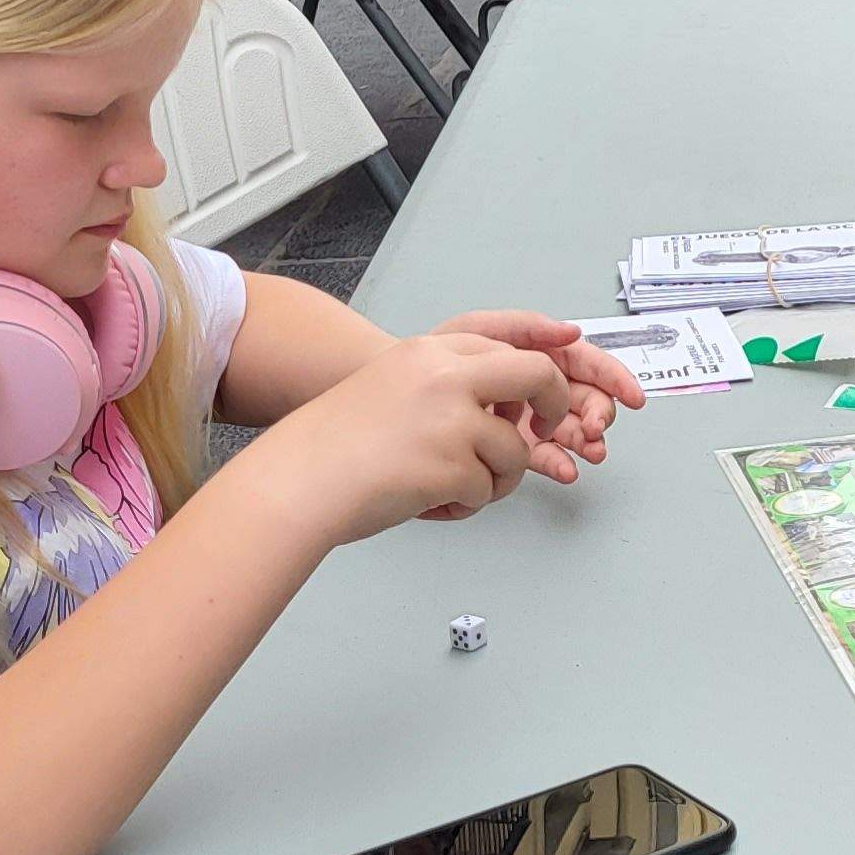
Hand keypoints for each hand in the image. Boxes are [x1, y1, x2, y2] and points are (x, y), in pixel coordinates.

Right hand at [266, 334, 583, 536]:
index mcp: (428, 352)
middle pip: (536, 375)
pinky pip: (487, 490)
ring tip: (455, 488)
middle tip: (547, 432)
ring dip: (495, 479)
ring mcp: (452, 420)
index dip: (529, 380)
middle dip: (554, 405)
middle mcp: (446, 377)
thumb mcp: (391, 384)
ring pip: (515, 450)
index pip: (505, 350)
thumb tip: (495, 405)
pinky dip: (466, 505)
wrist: (300, 479)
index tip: (533, 403)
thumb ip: (443, 384)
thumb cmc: (333, 444)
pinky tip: (432, 502)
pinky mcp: (452, 466)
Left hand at [429, 309, 646, 467]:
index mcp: (535, 355)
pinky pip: (542, 456)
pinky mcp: (512, 448)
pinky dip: (558, 463)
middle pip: (583, 399)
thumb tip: (572, 331)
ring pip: (570, 431)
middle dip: (598, 413)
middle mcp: (536, 387)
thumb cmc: (434, 358)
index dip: (612, 378)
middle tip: (595, 428)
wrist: (396, 395)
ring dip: (585, 442)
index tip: (632, 397)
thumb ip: (524, 326)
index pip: (584, 364)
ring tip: (589, 452)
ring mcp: (527, 419)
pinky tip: (564, 469)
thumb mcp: (476, 330)